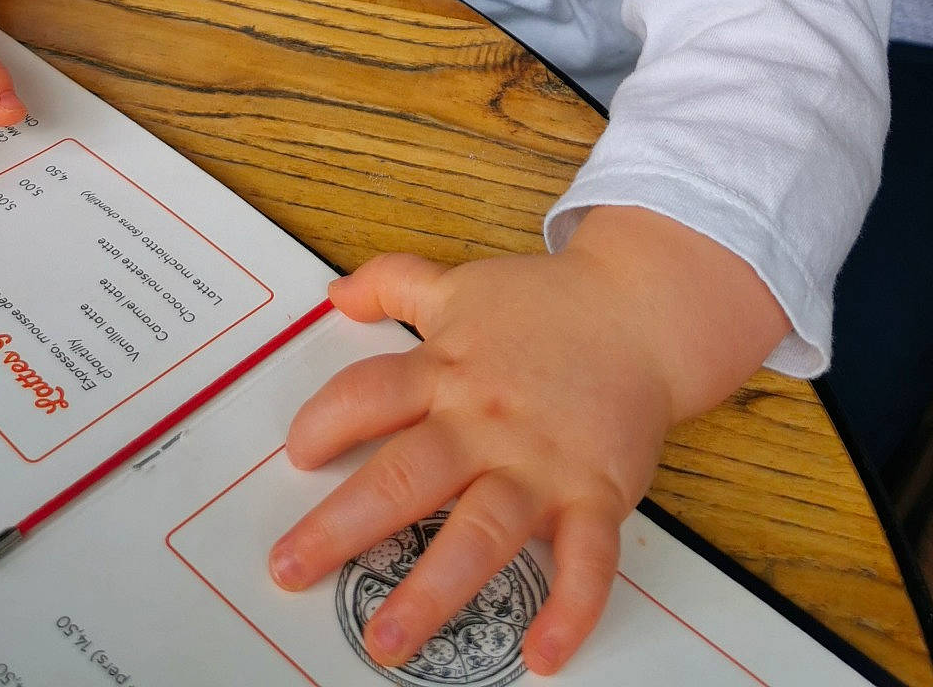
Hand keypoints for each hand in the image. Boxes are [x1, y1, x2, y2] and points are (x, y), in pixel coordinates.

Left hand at [270, 209, 784, 674]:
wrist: (642, 307)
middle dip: (342, 525)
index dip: (325, 422)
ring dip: (434, 588)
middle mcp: (485, 422)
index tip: (297, 454)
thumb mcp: (461, 285)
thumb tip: (337, 294)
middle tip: (290, 568)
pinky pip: (585, 559)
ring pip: (481, 529)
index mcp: (448, 371)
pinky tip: (541, 656)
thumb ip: (394, 284)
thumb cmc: (549, 304)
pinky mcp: (596, 494)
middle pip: (406, 475)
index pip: (369, 395)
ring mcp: (541, 463)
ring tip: (389, 639)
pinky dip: (568, 609)